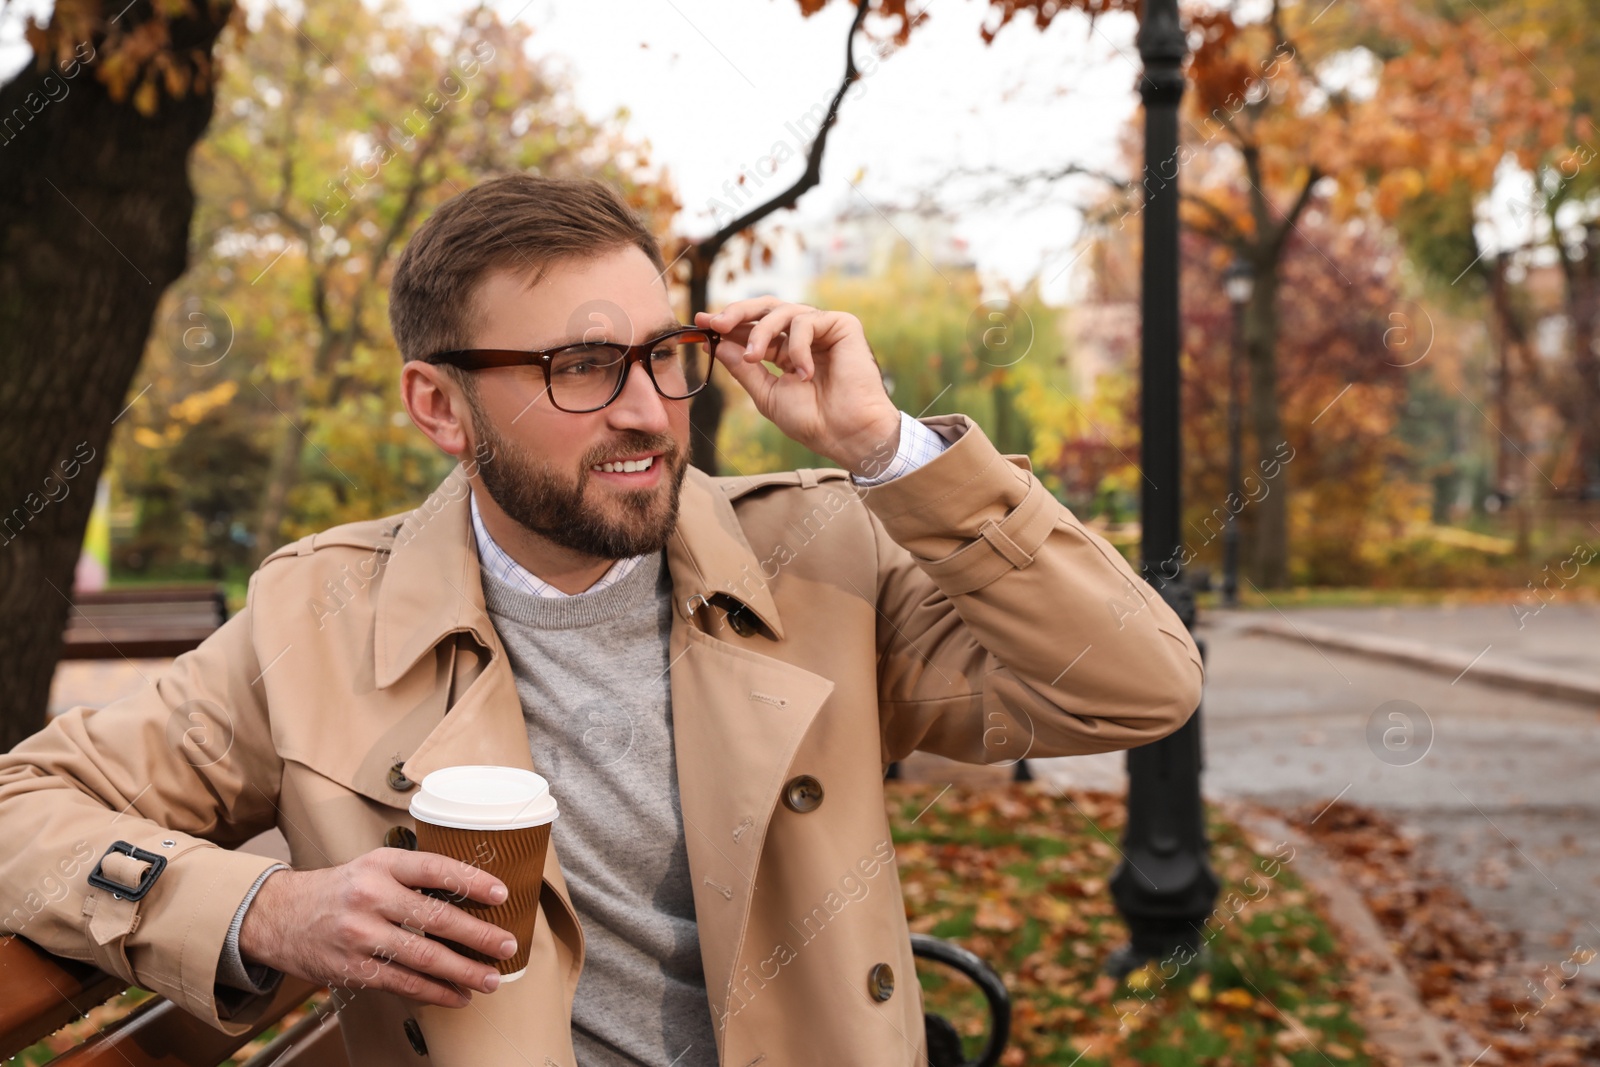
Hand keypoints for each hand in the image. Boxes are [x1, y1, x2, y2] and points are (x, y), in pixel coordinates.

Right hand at [237, 849, 517, 1007]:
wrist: (280, 916)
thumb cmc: (340, 889)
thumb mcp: (373, 865)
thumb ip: (414, 875)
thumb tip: (472, 891)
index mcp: (381, 865)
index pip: (434, 869)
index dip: (472, 881)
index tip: (502, 894)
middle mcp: (370, 897)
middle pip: (435, 918)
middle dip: (478, 935)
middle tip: (507, 945)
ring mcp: (360, 935)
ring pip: (423, 957)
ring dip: (463, 971)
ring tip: (490, 978)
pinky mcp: (353, 968)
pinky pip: (403, 983)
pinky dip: (436, 991)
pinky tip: (458, 994)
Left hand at [696, 299, 901, 477]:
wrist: (847, 433)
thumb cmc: (812, 420)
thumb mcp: (766, 394)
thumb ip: (744, 368)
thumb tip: (717, 344)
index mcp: (785, 352)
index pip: (753, 329)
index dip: (727, 324)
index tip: (701, 323)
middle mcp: (803, 337)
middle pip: (765, 308)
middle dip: (737, 312)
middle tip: (716, 323)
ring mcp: (823, 330)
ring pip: (782, 311)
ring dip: (761, 333)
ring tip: (755, 358)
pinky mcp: (842, 326)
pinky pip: (807, 321)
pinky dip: (798, 346)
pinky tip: (803, 372)